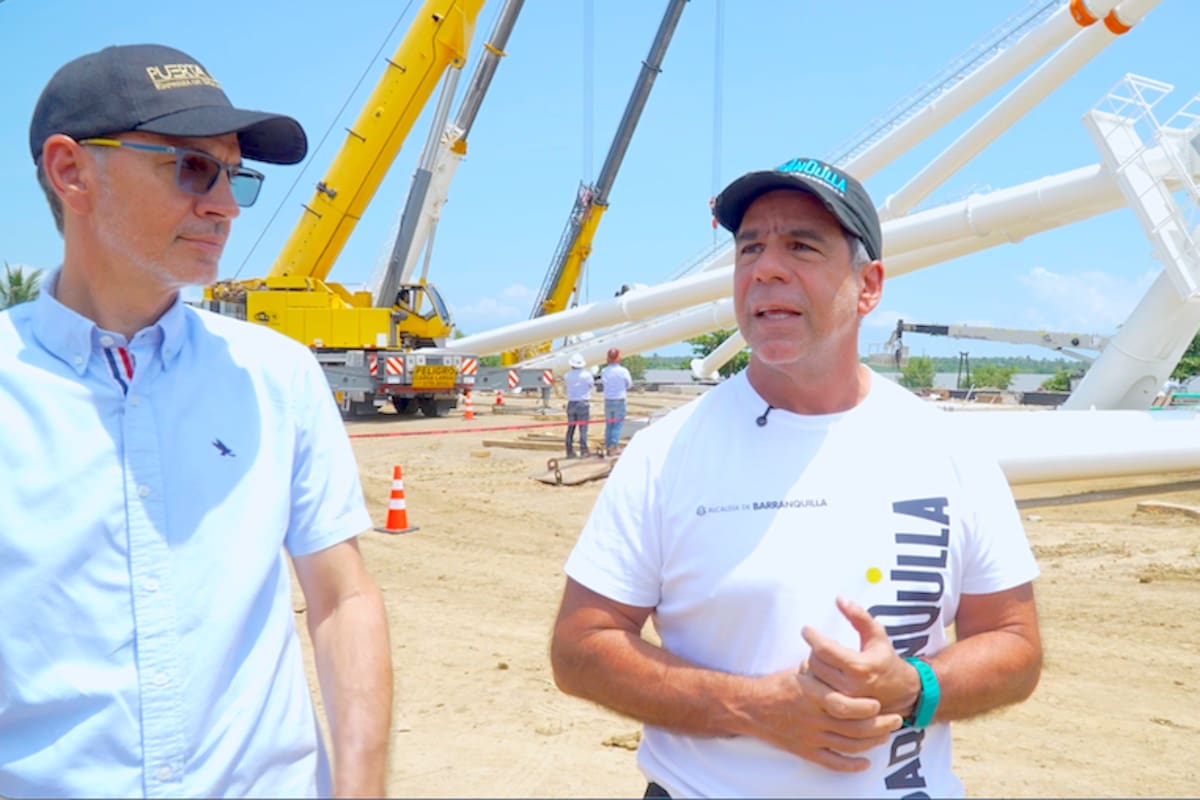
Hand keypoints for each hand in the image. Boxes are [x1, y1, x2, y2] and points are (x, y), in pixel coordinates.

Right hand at [741, 665, 902, 771]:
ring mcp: (810, 737)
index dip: (864, 707)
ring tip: (885, 735)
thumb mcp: (801, 671)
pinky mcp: (806, 751)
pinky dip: (852, 765)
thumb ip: (824, 670)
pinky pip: (833, 763)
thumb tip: (845, 661)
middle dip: (879, 725)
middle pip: (853, 728)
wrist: (751, 707)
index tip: (878, 703)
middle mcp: (812, 718)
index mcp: (811, 694)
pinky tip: (865, 762)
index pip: (843, 704)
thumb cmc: (777, 686)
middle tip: (895, 719)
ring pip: (848, 746)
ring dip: (871, 742)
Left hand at [802, 596, 919, 716]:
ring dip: (811, 666)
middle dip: (813, 651)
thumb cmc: (887, 660)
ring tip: (820, 659)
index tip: (807, 629)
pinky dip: (815, 681)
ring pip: (813, 680)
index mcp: (859, 666)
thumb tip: (839, 599)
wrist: (904, 694)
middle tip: (818, 645)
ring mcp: (844, 702)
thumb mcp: (877, 635)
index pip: (824, 649)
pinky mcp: (840, 710)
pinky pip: (816, 693)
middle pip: (814, 664)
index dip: (812, 636)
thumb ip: (859, 616)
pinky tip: (821, 675)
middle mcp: (850, 686)